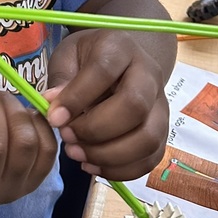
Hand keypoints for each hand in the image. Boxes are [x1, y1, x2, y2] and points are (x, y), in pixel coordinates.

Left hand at [45, 30, 168, 181]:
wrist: (119, 62)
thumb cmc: (86, 58)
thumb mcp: (67, 57)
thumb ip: (61, 80)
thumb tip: (54, 108)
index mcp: (120, 47)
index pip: (104, 71)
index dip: (77, 97)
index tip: (53, 118)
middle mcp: (149, 74)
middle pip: (134, 107)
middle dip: (96, 130)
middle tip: (67, 137)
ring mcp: (161, 104)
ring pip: (148, 138)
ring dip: (109, 155)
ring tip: (77, 154)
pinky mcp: (163, 131)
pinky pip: (151, 158)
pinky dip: (121, 170)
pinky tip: (93, 165)